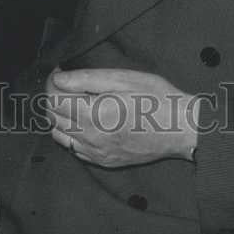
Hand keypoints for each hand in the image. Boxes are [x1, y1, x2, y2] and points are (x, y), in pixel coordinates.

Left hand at [46, 68, 198, 167]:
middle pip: (53, 117)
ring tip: (76, 100)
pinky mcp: (103, 162)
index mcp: (95, 115)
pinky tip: (87, 120)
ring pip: (59, 135)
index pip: (54, 99)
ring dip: (60, 116)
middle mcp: (91, 138)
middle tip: (68, 82)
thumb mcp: (125, 79)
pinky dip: (71, 133)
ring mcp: (96, 153)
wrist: (181, 129)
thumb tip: (59, 79)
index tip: (60, 72)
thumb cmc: (157, 99)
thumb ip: (88, 79)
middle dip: (55, 97)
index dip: (52, 82)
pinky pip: (74, 148)